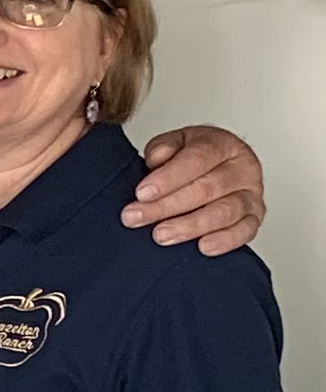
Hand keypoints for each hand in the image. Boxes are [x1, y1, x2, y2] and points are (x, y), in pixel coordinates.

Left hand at [129, 125, 264, 253]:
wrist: (217, 167)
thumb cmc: (192, 157)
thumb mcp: (174, 144)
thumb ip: (163, 148)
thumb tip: (157, 159)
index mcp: (222, 145)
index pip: (197, 159)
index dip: (168, 178)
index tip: (141, 193)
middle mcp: (243, 168)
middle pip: (207, 188)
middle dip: (167, 206)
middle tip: (136, 217)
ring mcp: (252, 194)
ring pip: (225, 211)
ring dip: (190, 225)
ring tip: (161, 235)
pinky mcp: (255, 217)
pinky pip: (246, 230)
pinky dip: (225, 240)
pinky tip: (203, 247)